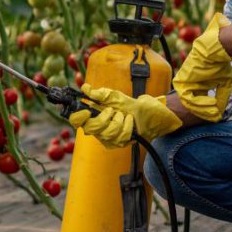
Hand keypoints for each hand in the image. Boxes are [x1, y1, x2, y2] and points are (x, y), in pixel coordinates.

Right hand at [68, 84, 182, 147]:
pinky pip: (120, 137)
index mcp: (94, 116)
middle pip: (90, 128)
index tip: (85, 110)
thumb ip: (101, 95)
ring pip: (106, 133)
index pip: (77, 121)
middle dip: (102, 118)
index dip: (77, 117)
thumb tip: (85, 87)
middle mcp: (99, 129)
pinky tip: (131, 122)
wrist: (154, 116)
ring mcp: (109, 138)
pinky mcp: (120, 143)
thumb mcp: (118, 97)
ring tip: (125, 115)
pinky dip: (127, 126)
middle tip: (112, 110)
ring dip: (118, 121)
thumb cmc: (135, 107)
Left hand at [173, 13, 231, 121]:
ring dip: (203, 109)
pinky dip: (199, 103)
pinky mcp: (180, 82)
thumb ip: (221, 98)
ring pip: (189, 104)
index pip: (198, 105)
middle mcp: (189, 86)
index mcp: (197, 87)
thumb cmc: (220, 65)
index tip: (217, 115)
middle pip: (193, 107)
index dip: (208, 112)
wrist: (215, 50)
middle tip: (215, 116)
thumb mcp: (223, 84)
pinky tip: (211, 103)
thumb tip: (220, 113)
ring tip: (214, 111)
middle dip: (205, 113)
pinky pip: (187, 98)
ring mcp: (183, 84)